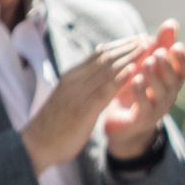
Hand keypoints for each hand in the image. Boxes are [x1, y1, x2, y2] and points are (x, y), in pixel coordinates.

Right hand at [21, 38, 143, 173]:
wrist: (35, 146)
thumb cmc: (55, 123)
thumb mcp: (69, 97)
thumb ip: (83, 84)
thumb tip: (97, 70)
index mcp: (72, 76)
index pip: (99, 54)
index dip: (121, 45)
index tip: (139, 39)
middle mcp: (75, 80)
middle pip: (106, 57)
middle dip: (129, 47)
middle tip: (149, 39)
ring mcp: (78, 94)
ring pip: (107, 69)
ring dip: (129, 57)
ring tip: (148, 49)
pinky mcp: (82, 110)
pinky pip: (104, 90)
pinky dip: (120, 78)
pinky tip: (135, 71)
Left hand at [105, 20, 184, 159]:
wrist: (123, 121)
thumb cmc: (139, 87)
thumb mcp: (149, 63)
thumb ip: (161, 44)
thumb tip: (172, 23)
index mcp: (172, 80)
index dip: (183, 59)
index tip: (176, 46)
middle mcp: (169, 94)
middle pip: (175, 80)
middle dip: (168, 66)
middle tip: (158, 53)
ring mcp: (158, 108)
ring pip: (162, 93)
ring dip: (155, 77)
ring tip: (146, 64)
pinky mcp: (143, 118)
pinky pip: (145, 106)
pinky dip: (141, 93)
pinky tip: (134, 81)